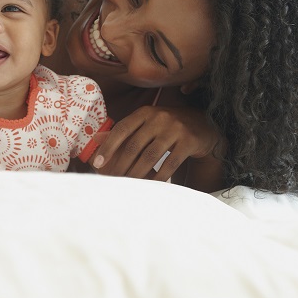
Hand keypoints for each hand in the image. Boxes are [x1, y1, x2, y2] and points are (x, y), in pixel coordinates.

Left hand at [89, 106, 224, 187]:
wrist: (202, 125)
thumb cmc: (167, 127)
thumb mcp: (147, 123)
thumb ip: (125, 132)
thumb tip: (95, 141)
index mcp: (145, 112)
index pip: (121, 129)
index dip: (108, 147)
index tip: (98, 164)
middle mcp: (159, 117)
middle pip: (134, 145)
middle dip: (120, 165)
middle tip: (111, 180)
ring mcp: (175, 129)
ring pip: (151, 156)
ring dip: (137, 173)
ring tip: (128, 185)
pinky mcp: (189, 141)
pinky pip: (170, 163)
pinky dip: (159, 177)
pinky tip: (151, 185)